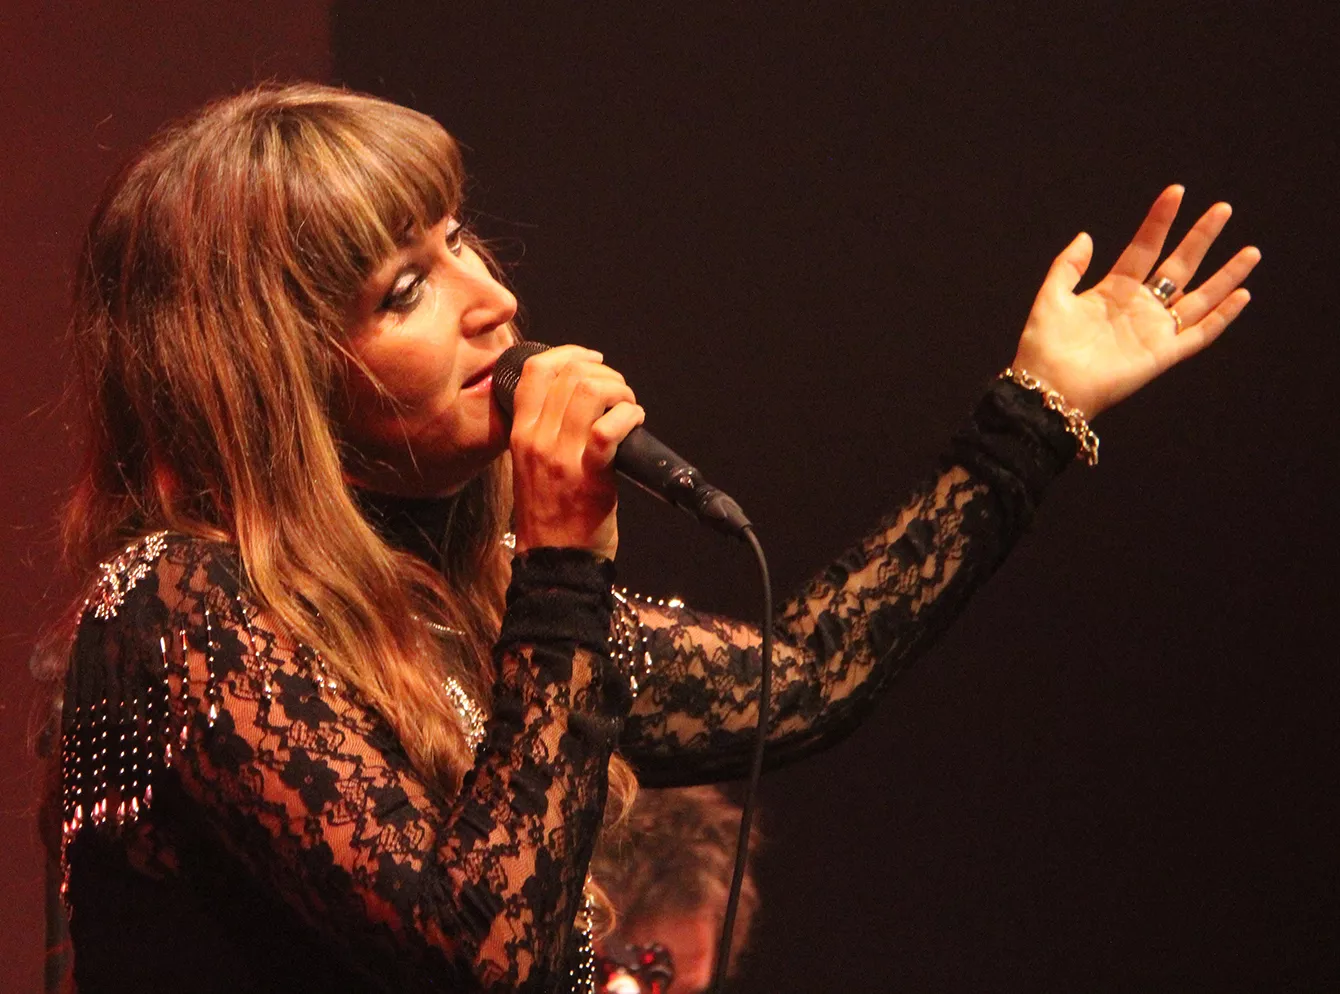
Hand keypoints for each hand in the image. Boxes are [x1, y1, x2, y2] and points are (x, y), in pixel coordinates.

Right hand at [508, 345, 644, 559]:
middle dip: (604, 373)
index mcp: (520, 433)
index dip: (569, 353)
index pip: (535, 371)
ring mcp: (561, 457)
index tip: (592, 359)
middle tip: (619, 393)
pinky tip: (635, 422)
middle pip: (569, 374)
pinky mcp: (590, 475)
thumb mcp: (531, 464)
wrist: (556, 562)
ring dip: (619, 391)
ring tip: (628, 407)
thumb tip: (575, 396)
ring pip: (590, 391)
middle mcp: (536, 439)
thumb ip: (544, 430)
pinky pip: (609, 428)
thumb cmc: (550, 515)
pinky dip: (629, 416)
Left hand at [1012, 185, 1260, 417]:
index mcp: (1113, 291)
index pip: (1144, 248)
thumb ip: (1067, 266)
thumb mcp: (1051, 297)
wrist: (1048, 387)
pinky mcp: (1163, 355)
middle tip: (1223, 209)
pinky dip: (1222, 316)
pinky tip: (1242, 295)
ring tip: (1251, 251)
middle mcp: (1139, 308)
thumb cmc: (1044, 346)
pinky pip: (1200, 334)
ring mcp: (1153, 331)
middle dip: (1201, 238)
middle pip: (1179, 266)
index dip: (1159, 221)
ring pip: (1199, 298)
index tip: (1175, 192)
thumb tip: (1086, 236)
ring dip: (1226, 275)